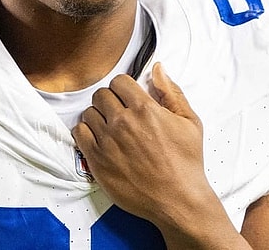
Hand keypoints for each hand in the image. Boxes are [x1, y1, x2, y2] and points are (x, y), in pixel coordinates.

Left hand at [72, 62, 208, 221]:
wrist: (179, 200)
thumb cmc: (187, 163)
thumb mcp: (189, 122)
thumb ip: (171, 92)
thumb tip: (158, 68)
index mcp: (145, 109)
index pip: (119, 81)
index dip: (123, 88)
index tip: (127, 97)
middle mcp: (123, 122)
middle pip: (101, 95)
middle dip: (110, 100)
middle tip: (118, 112)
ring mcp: (107, 141)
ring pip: (89, 112)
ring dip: (98, 116)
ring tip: (109, 127)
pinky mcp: (97, 160)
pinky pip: (79, 133)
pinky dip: (86, 132)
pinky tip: (98, 139)